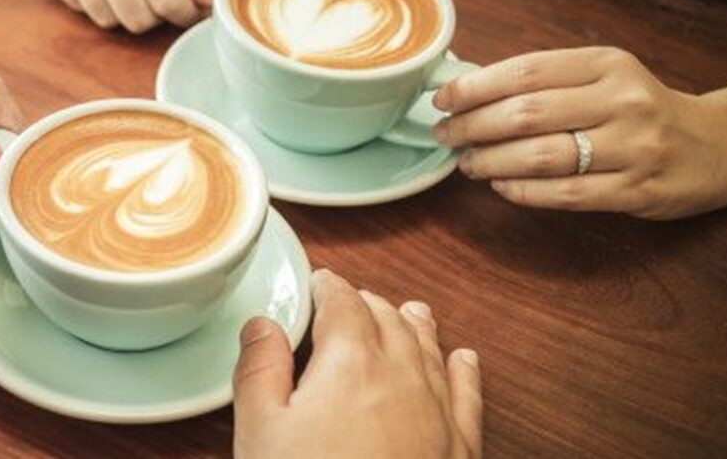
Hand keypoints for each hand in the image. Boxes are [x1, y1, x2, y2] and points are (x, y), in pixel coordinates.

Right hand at [233, 270, 481, 458]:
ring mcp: (437, 412)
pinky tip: (465, 360)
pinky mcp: (460, 449)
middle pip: (387, 318)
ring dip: (413, 325)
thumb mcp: (261, 431)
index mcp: (351, 361)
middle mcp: (402, 375)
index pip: (341, 301)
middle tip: (346, 303)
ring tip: (408, 309)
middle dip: (365, 304)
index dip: (326, 287)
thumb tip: (262, 324)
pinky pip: (467, 395)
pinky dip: (464, 371)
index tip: (316, 285)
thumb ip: (260, 369)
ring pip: (429, 349)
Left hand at [433, 48, 726, 219]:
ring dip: (491, 162)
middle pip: (526, 113)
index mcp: (606, 65)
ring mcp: (632, 148)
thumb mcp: (604, 77)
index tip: (443, 99)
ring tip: (466, 163)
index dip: (475, 87)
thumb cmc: (640, 109)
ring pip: (541, 156)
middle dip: (472, 126)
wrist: (713, 145)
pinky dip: (521, 191)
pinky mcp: (635, 190)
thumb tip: (469, 91)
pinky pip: (564, 194)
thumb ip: (548, 81)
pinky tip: (500, 186)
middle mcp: (622, 102)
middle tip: (445, 135)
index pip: (526, 71)